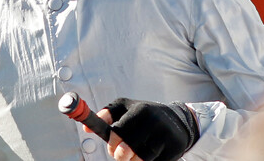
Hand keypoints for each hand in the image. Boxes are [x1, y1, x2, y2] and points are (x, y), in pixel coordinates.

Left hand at [84, 98, 198, 160]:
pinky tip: (143, 159)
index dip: (111, 143)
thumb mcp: (125, 107)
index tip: (111, 148)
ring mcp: (165, 136)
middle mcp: (154, 121)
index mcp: (139, 110)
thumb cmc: (144, 114)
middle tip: (119, 156)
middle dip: (120, 156)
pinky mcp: (174, 149)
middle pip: (130, 147)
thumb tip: (86, 128)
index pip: (119, 131)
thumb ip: (106, 114)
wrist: (177, 120)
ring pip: (142, 158)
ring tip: (131, 158)